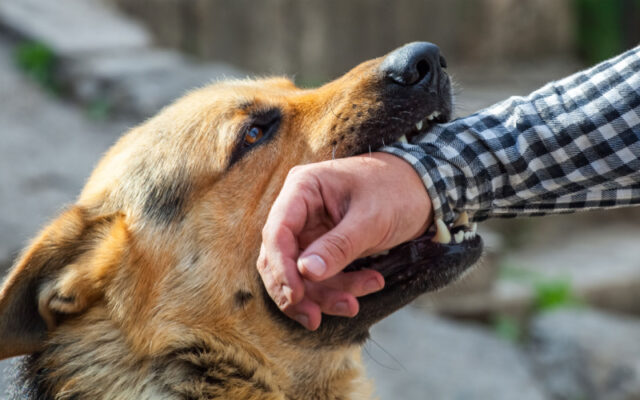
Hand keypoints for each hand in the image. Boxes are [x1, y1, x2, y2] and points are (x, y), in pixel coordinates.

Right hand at [257, 152, 432, 329]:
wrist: (421, 189)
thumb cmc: (396, 190)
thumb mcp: (371, 218)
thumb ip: (338, 246)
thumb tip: (305, 273)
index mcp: (303, 188)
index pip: (277, 232)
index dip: (281, 268)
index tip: (296, 297)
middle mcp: (299, 209)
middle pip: (280, 258)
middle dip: (298, 292)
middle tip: (315, 318)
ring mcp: (310, 229)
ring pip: (300, 274)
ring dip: (323, 295)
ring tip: (354, 304)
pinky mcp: (323, 247)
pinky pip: (321, 277)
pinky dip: (339, 288)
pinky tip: (369, 285)